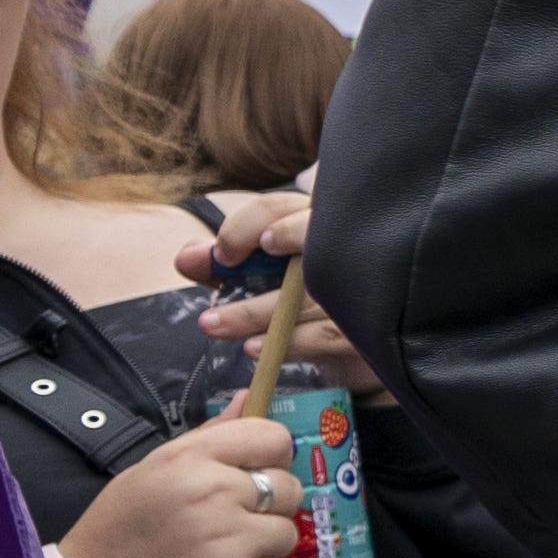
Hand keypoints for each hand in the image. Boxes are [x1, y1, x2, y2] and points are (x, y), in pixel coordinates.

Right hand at [58, 414, 302, 557]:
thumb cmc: (121, 529)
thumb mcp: (153, 469)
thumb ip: (208, 436)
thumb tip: (246, 399)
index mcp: (192, 460)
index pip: (272, 438)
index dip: (273, 456)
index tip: (258, 471)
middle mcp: (215, 495)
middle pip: (289, 487)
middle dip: (270, 504)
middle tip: (234, 518)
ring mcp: (230, 542)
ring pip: (287, 533)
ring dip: (263, 544)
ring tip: (223, 551)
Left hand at [179, 193, 374, 396]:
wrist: (355, 336)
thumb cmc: (303, 290)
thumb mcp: (261, 271)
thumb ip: (223, 261)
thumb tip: (186, 258)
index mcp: (313, 219)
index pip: (276, 209)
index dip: (242, 229)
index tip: (220, 257)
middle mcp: (344, 243)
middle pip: (302, 239)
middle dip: (251, 264)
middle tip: (218, 285)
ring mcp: (364, 283)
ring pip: (308, 294)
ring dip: (255, 313)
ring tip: (215, 326)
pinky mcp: (371, 324)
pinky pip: (329, 332)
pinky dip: (289, 342)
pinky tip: (255, 348)